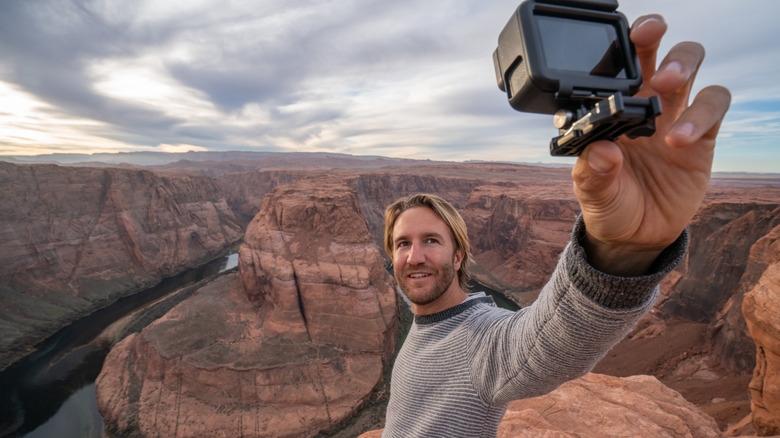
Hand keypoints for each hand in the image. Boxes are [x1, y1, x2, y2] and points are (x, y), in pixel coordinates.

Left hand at [572, 15, 730, 275]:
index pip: (613, 67)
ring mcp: (674, 117)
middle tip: (647, 44)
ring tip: (666, 85)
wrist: (636, 237)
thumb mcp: (593, 195)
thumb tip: (601, 150)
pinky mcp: (702, 136)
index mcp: (609, 111)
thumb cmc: (610, 206)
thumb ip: (592, 174)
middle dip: (653, 38)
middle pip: (654, 52)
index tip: (618, 40)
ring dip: (681, 65)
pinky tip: (680, 139)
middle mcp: (641, 105)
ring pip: (688, 69)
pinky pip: (712, 107)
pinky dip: (701, 115)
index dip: (617, 46)